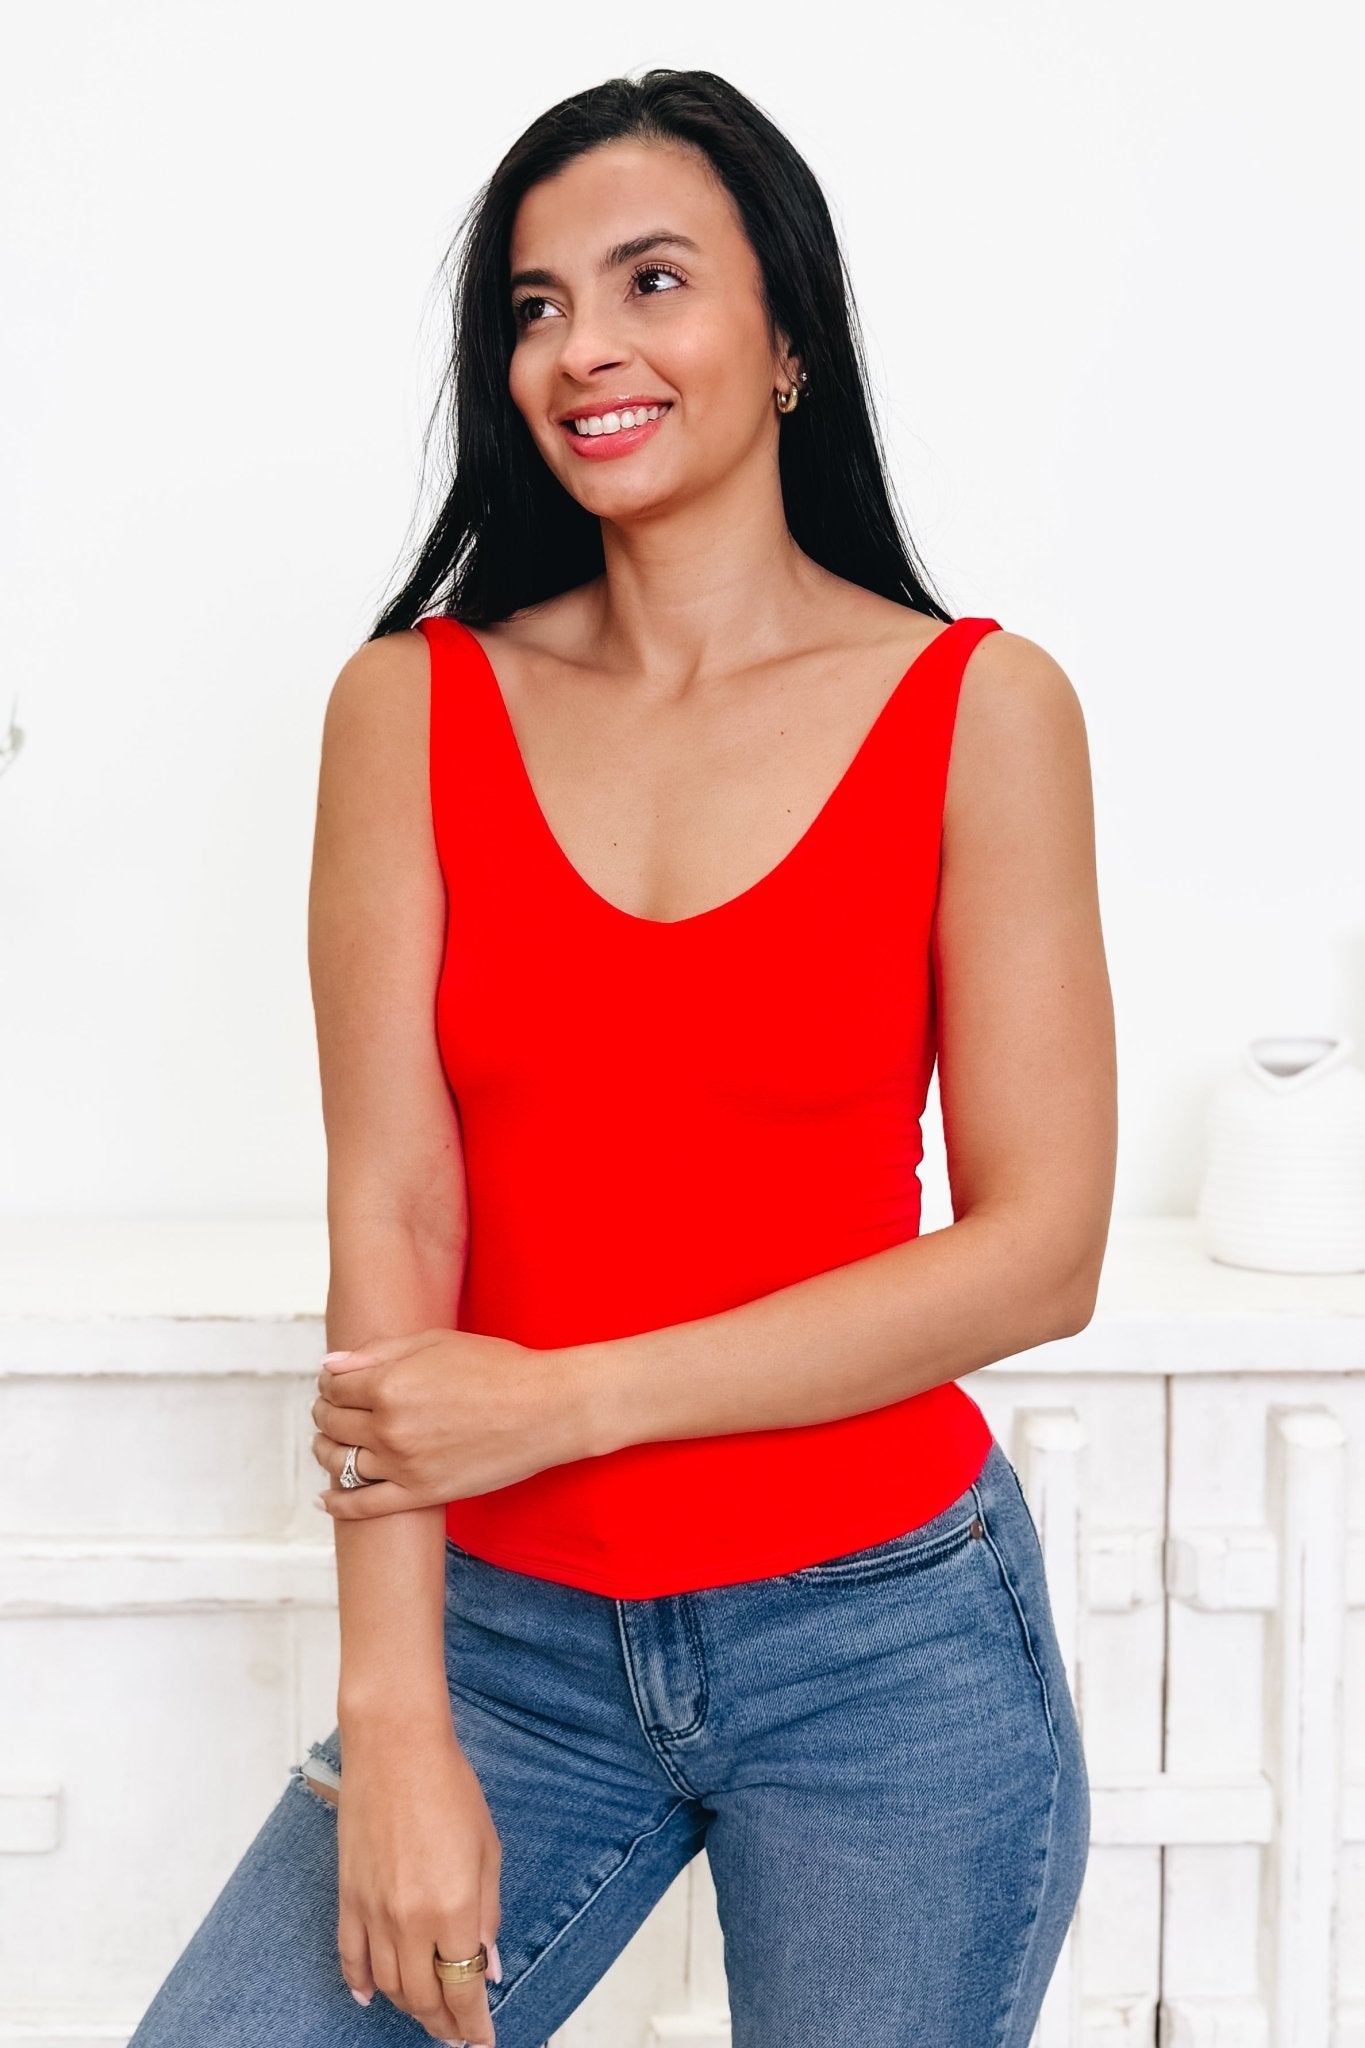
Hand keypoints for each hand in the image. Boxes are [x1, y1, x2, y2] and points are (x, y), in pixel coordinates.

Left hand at [310, 1327, 588, 1520]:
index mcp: (389, 1384)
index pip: (335, 1387)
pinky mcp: (421, 1494)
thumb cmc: (498, 1368)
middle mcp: (389, 1427)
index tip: (335, 1382)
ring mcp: (403, 1465)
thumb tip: (331, 1365)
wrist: (546, 1409)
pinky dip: (338, 1504)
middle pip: (332, 1424)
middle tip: (330, 1409)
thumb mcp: (435, 1342)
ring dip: (326, 1451)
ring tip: (329, 1444)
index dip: (330, 1383)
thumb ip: (378, 1353)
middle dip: (325, 1413)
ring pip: (340, 1464)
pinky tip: (327, 1497)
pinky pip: (363, 1507)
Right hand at [335, 1721, 501, 2043]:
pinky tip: (371, 1997)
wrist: (395, 1748)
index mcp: (453, 1909)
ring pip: (389, 1985)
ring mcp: (373, 1912)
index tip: (483, 2040)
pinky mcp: (347, 1897)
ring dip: (410, 2008)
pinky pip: (350, 1957)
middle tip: (459, 2033)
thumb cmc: (449, 1788)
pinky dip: (360, 1984)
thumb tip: (488, 1966)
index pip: (463, 1989)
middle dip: (444, 2023)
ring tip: (428, 2015)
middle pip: (424, 1997)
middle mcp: (409, 1921)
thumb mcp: (488, 1849)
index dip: (474, 2024)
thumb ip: (487, 1914)